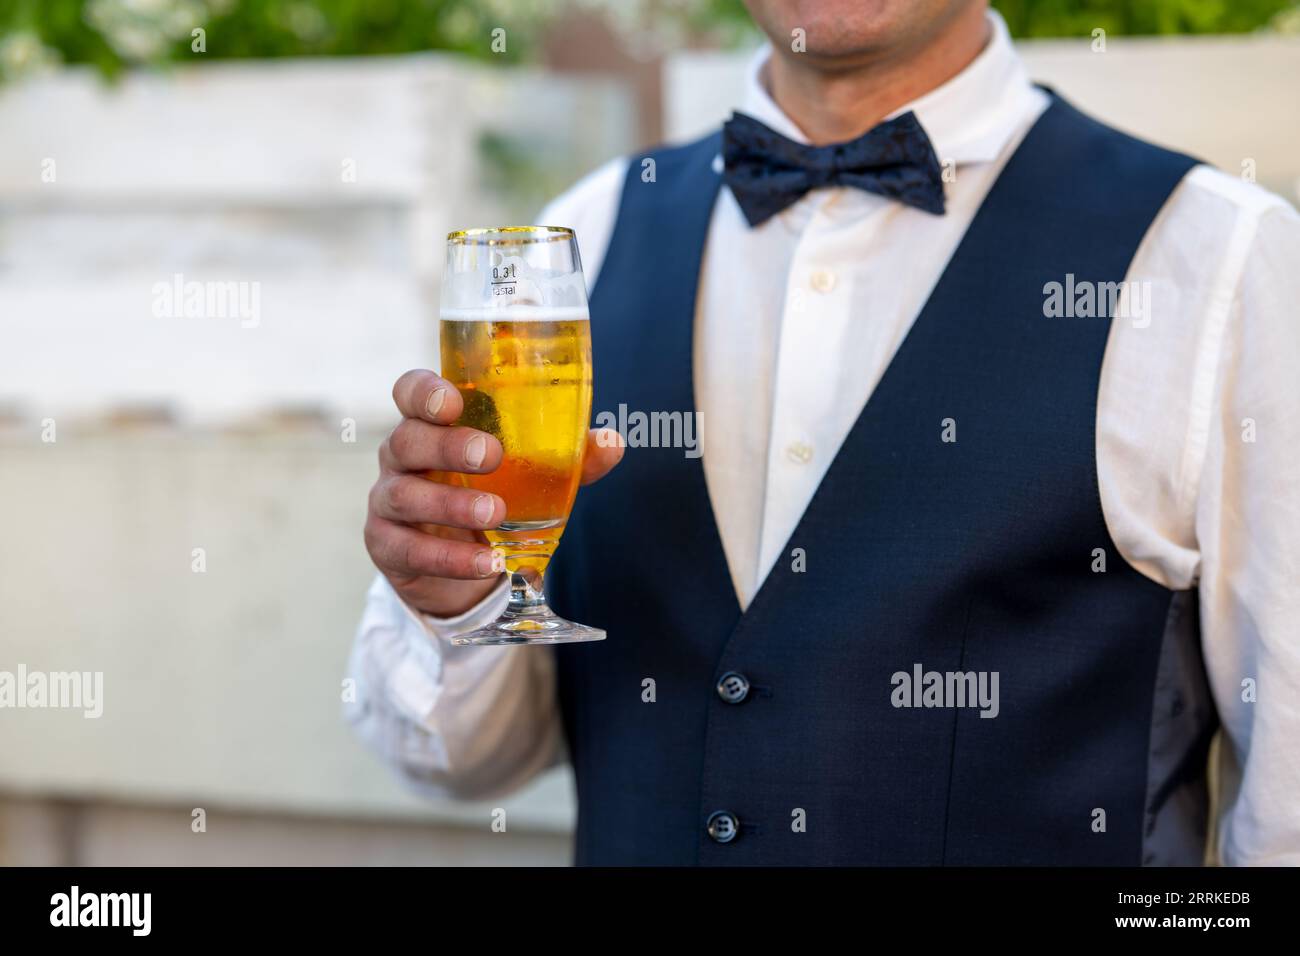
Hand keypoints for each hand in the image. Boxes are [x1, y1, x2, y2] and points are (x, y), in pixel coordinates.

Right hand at [365, 369, 623, 616]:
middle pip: (407, 439)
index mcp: (432, 424)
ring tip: (495, 513)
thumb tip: (612, 441)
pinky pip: (410, 550)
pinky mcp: (387, 545)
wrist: (462, 563)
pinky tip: (486, 562)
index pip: (411, 393)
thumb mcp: (529, 472)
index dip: (424, 392)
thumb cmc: (491, 492)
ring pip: (404, 495)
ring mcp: (388, 500)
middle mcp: (402, 456)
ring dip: (450, 504)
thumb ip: (568, 455)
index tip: (453, 400)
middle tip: (491, 456)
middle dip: (446, 445)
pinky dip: (450, 558)